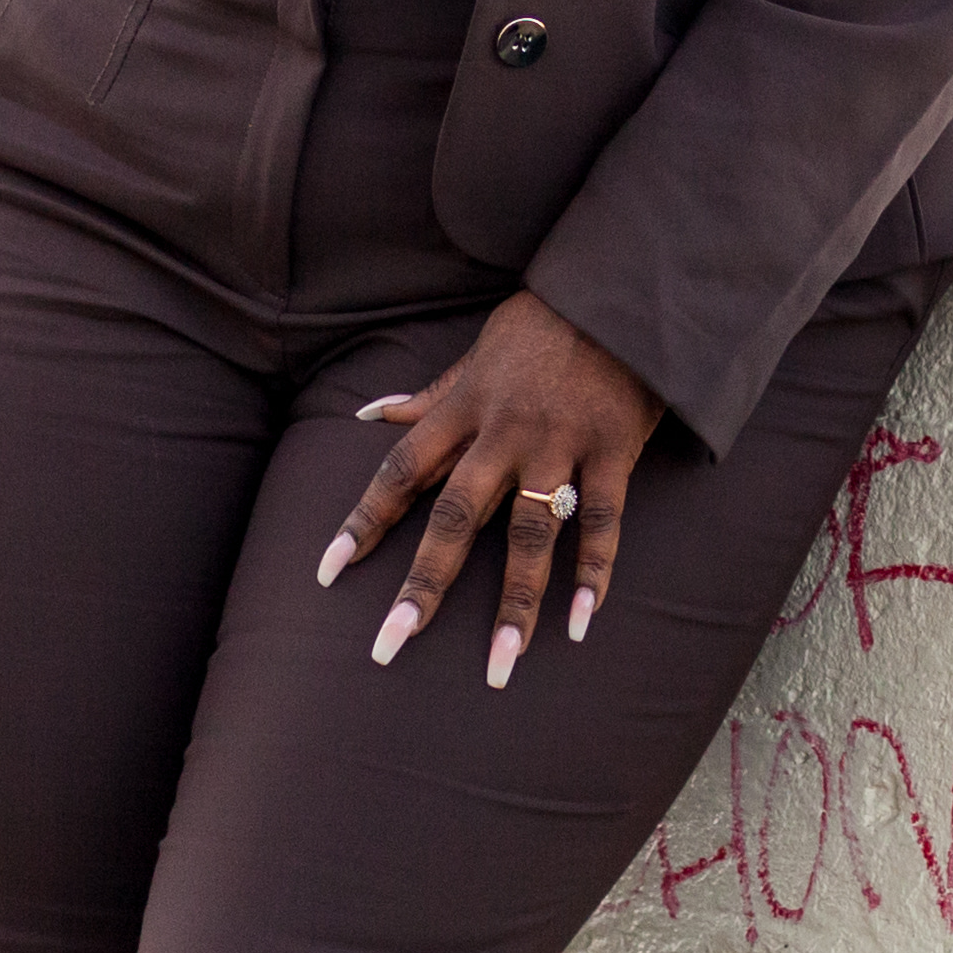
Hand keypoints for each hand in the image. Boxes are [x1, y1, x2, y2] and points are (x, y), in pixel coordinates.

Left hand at [315, 293, 660, 689]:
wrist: (623, 287)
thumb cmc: (544, 322)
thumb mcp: (478, 351)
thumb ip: (428, 394)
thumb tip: (368, 415)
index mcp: (465, 408)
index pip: (401, 472)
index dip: (364, 520)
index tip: (329, 572)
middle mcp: (505, 433)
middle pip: (455, 518)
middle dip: (422, 584)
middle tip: (390, 645)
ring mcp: (560, 444)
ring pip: (530, 534)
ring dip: (514, 603)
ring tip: (499, 665)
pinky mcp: (612, 450)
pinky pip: (601, 520)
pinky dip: (593, 571)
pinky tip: (580, 620)